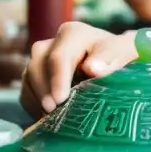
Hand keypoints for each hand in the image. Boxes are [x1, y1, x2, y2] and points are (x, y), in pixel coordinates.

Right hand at [21, 22, 135, 118]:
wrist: (112, 60)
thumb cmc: (119, 56)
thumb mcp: (123, 52)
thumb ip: (112, 57)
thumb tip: (93, 68)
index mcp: (73, 34)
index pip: (59, 56)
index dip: (57, 79)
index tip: (60, 99)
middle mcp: (52, 43)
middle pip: (38, 65)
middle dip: (43, 90)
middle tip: (52, 112)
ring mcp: (40, 59)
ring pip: (29, 78)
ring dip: (37, 99)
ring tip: (50, 117)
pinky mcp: (35, 75)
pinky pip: (26, 90)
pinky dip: (33, 105)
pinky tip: (46, 117)